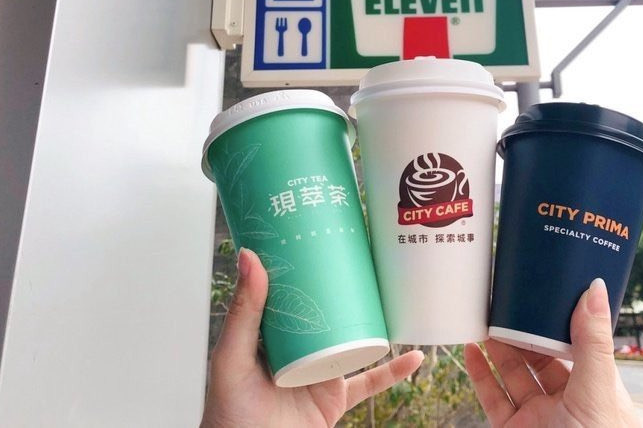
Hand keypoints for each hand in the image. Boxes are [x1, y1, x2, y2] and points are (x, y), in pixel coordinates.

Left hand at [201, 248, 423, 427]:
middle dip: (347, 284)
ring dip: (376, 318)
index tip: (321, 232)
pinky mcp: (336, 396)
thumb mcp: (231, 356)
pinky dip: (394, 371)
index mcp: (273, 330)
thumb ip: (244, 311)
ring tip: (395, 291)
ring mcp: (321, 368)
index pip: (293, 287)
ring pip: (355, 336)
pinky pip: (371, 381)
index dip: (307, 262)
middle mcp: (300, 345)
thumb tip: (250, 257)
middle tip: (366, 254)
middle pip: (329, 307)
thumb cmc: (229, 413)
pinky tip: (413, 356)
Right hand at [464, 279, 639, 426]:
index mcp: (595, 387)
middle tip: (502, 301)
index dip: (556, 318)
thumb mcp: (597, 388)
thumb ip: (591, 341)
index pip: (575, 343)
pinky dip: (479, 374)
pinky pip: (493, 398)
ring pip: (513, 374)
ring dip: (496, 347)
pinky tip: (470, 351)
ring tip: (482, 319)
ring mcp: (537, 416)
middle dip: (520, 329)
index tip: (539, 290)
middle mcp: (566, 400)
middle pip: (538, 356)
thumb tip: (594, 288)